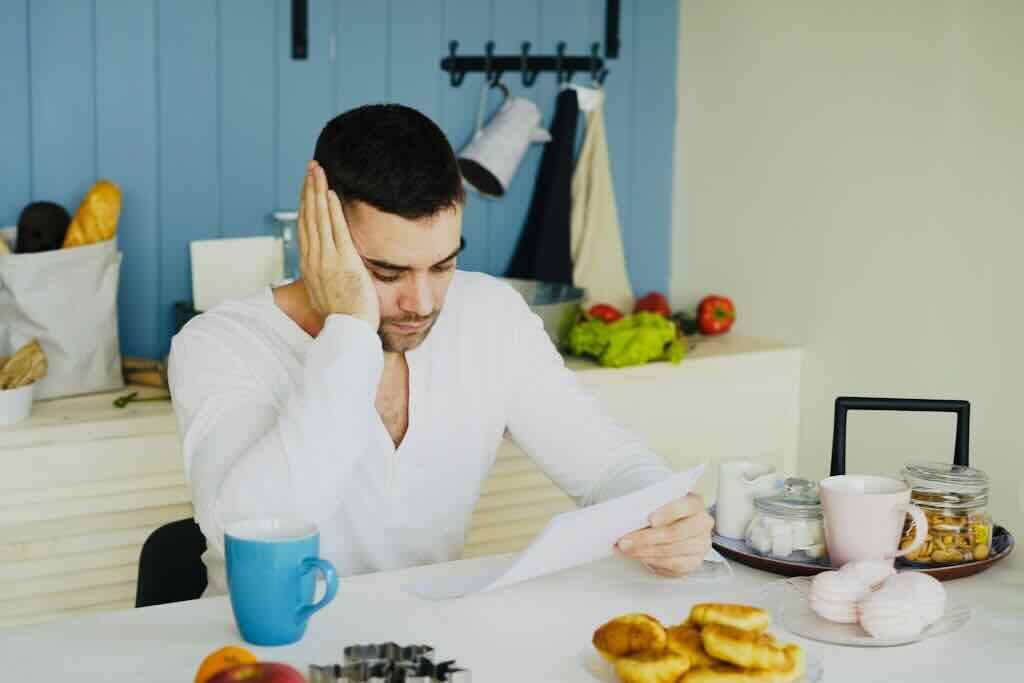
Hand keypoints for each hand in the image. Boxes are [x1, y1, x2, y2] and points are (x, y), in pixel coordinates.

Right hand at [298, 160, 378, 329]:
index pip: (305, 228)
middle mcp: (313, 260)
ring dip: (318, 192)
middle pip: (308, 217)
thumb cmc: (343, 318)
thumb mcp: (329, 294)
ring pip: (319, 218)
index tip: (307, 187)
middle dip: (309, 190)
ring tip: (318, 170)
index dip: (305, 204)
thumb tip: (331, 272)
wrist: (348, 332)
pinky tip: (332, 193)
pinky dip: (333, 210)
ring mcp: (326, 260)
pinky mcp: (342, 262)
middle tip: (311, 167)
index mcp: (309, 266)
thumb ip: (329, 277)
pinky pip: (336, 230)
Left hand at [615, 493, 713, 576]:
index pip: (686, 506)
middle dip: (646, 538)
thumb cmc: (667, 515)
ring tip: (627, 549)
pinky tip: (639, 556)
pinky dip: (652, 560)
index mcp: (694, 503)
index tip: (650, 519)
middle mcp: (702, 523)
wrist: (679, 531)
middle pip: (676, 532)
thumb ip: (649, 507)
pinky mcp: (694, 562)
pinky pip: (672, 564)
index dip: (668, 513)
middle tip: (626, 540)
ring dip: (644, 551)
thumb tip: (626, 515)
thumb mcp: (660, 504)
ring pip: (671, 550)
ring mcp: (700, 544)